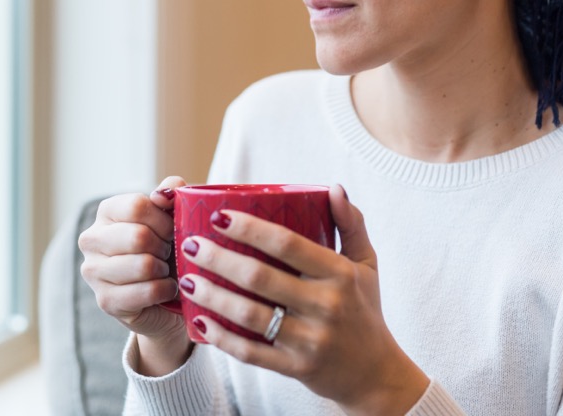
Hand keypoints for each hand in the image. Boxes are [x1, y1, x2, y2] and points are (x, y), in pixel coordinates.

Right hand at [78, 176, 192, 374]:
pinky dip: (165, 290)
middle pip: (138, 236)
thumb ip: (171, 193)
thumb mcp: (172, 215)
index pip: (137, 206)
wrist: (166, 294)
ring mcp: (93, 271)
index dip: (164, 220)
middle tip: (168, 253)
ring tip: (164, 270)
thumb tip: (163, 194)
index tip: (171, 230)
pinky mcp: (105, 300)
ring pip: (143, 265)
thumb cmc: (167, 247)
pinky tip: (166, 288)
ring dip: (165, 270)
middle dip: (165, 246)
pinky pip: (147, 291)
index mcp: (106, 211)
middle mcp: (91, 239)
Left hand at [176, 184, 428, 414]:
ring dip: (212, 296)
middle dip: (218, 259)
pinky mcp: (296, 368)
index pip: (288, 245)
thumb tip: (334, 188)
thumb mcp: (366, 264)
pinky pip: (251, 353)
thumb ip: (351, 224)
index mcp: (340, 274)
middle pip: (260, 278)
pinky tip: (199, 320)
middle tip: (190, 244)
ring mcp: (310, 340)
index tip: (218, 216)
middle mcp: (325, 306)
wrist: (376, 374)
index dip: (250, 228)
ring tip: (186, 279)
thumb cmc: (364, 310)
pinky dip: (221, 338)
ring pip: (249, 316)